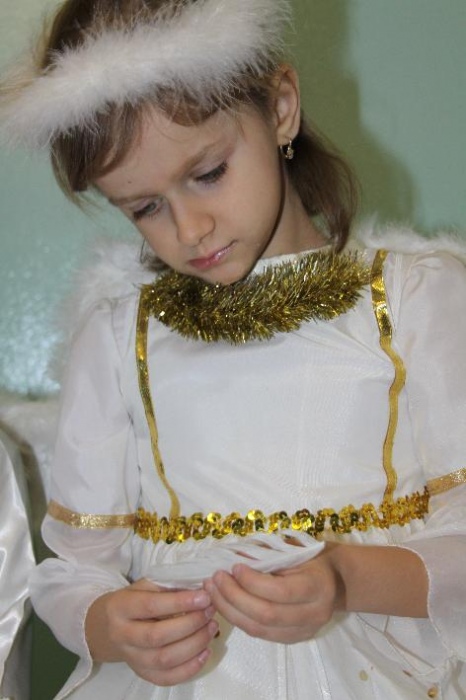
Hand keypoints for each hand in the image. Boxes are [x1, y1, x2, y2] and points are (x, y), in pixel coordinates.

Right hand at [85, 578, 217, 685]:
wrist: (110, 625)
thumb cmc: (135, 600)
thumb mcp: (146, 585)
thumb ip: (169, 586)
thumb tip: (199, 589)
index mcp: (121, 607)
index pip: (151, 606)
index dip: (180, 603)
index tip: (204, 597)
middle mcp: (121, 635)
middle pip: (157, 636)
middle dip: (190, 624)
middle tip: (210, 612)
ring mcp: (130, 658)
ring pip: (164, 660)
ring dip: (194, 644)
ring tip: (212, 627)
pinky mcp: (141, 673)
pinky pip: (166, 678)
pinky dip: (189, 668)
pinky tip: (205, 651)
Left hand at [204, 546, 343, 643]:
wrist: (335, 581)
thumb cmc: (310, 558)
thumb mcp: (293, 549)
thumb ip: (266, 553)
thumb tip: (232, 555)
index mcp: (317, 586)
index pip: (280, 592)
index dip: (252, 582)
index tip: (233, 567)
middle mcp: (313, 614)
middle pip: (266, 614)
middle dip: (234, 597)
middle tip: (215, 579)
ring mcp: (303, 631)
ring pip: (258, 629)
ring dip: (229, 610)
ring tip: (211, 591)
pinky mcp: (291, 640)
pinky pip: (259, 634)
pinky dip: (237, 619)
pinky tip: (223, 603)